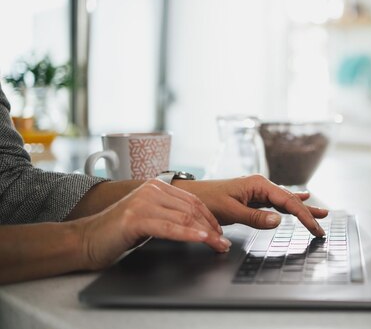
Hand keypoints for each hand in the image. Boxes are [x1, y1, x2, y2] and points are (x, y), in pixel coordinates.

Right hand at [78, 179, 230, 269]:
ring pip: (184, 217)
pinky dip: (188, 234)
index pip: (192, 200)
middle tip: (223, 243)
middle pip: (192, 209)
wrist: (86, 240)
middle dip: (212, 227)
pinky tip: (201, 238)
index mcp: (156, 186)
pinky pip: (169, 227)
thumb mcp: (149, 217)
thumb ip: (169, 214)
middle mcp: (151, 190)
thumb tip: (199, 224)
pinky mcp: (135, 218)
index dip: (210, 217)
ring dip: (205, 233)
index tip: (221, 232)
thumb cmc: (117, 232)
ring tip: (217, 245)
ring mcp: (143, 202)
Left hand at [177, 175, 328, 236]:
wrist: (190, 195)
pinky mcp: (254, 198)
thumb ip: (255, 217)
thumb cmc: (207, 200)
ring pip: (286, 201)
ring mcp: (258, 191)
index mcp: (258, 184)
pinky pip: (277, 202)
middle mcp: (261, 185)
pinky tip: (302, 199)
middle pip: (290, 200)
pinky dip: (291, 204)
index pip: (287, 201)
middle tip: (323, 225)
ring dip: (303, 209)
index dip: (304, 215)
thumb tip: (279, 221)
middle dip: (308, 213)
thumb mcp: (231, 211)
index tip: (315, 228)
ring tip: (321, 213)